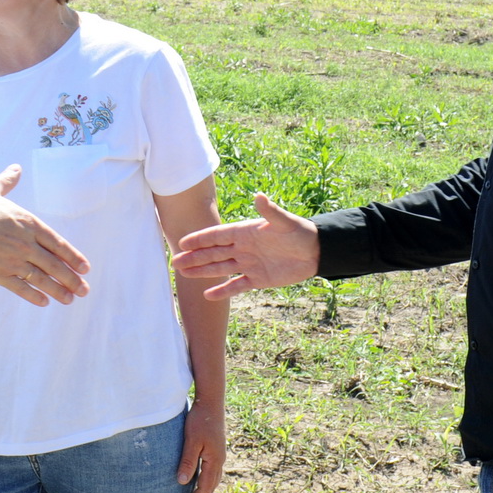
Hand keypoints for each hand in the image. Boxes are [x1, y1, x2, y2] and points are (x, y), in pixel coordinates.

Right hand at [0, 165, 89, 305]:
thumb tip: (16, 168)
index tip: (85, 267)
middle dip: (71, 279)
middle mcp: (26, 244)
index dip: (73, 257)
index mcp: (29, 224)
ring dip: (58, 290)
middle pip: (54, 265)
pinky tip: (44, 302)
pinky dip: (33, 296)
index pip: (57, 243)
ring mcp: (13, 261)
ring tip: (70, 299)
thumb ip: (8, 181)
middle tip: (84, 290)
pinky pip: (20, 288)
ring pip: (41, 279)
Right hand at [170, 193, 319, 299]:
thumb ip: (270, 211)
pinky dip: (223, 291)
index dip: (200, 239)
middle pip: (214, 253)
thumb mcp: (285, 222)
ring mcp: (249, 264)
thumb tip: (259, 196)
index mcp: (246, 232)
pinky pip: (237, 285)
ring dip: (203, 271)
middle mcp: (243, 248)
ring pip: (221, 268)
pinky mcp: (258, 279)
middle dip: (195, 257)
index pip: (217, 236)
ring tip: (184, 274)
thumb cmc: (300, 233)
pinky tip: (208, 295)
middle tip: (175, 262)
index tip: (182, 242)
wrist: (316, 252)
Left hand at [177, 399, 225, 492]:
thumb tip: (183, 482)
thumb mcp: (191, 440)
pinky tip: (199, 479)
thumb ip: (188, 461)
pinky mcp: (216, 448)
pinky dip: (206, 479)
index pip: (205, 487)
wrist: (211, 401)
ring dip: (204, 490)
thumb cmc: (200, 420)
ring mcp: (219, 454)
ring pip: (213, 478)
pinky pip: (212, 470)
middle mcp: (219, 460)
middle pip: (211, 485)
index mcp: (215, 460)